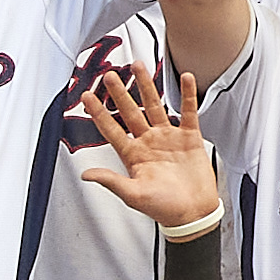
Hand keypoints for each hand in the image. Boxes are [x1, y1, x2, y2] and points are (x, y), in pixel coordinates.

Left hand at [73, 60, 217, 230]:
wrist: (193, 214)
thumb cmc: (164, 208)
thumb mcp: (133, 195)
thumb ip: (111, 181)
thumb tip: (86, 175)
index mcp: (133, 155)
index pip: (111, 129)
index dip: (98, 113)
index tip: (86, 97)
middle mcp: (148, 142)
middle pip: (131, 111)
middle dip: (120, 93)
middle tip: (109, 75)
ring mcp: (168, 137)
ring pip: (156, 105)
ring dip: (147, 86)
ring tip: (139, 66)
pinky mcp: (189, 137)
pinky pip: (188, 111)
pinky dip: (187, 95)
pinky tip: (185, 78)